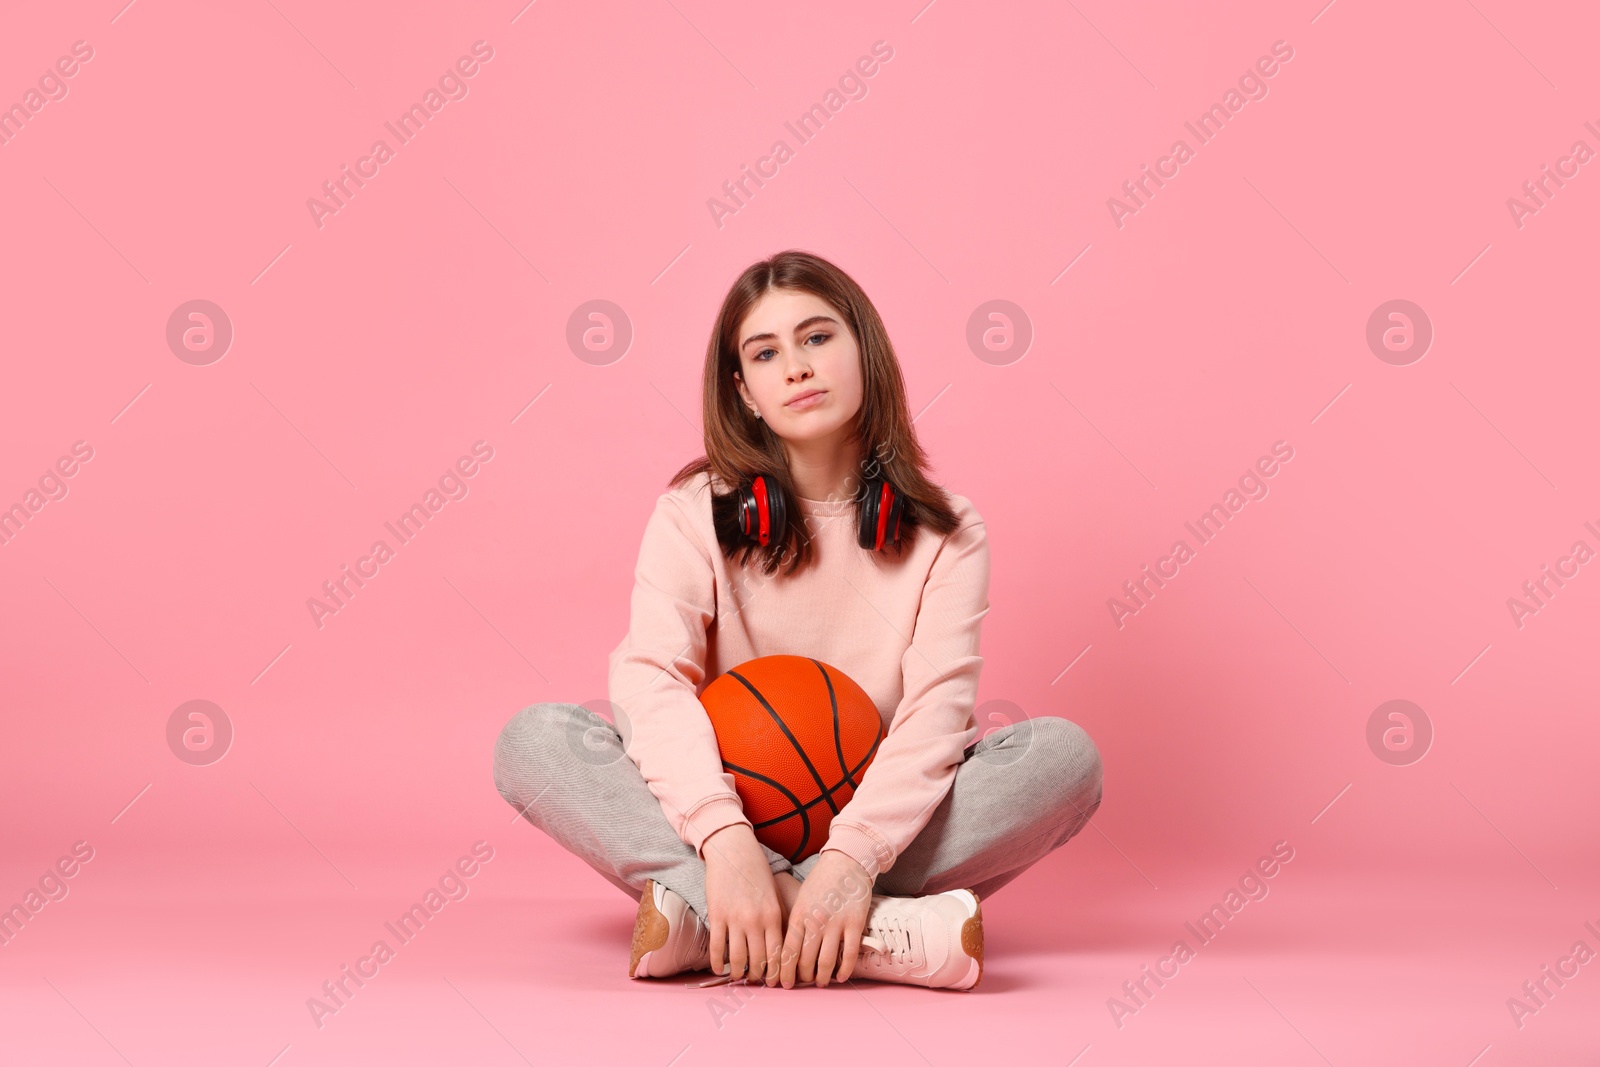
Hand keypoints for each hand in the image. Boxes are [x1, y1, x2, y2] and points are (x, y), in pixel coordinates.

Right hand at [702, 824, 783, 984]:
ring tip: (738, 977)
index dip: (776, 972)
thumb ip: (778, 919)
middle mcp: (756, 920)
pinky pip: (717, 948)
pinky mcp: (717, 915)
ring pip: (738, 959)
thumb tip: (783, 945)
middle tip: (756, 982)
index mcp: (773, 915)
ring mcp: (735, 919)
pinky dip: (718, 963)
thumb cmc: (756, 871)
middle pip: (759, 961)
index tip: (774, 982)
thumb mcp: (774, 894)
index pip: (778, 954)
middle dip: (758, 976)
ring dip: (739, 974)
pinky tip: (719, 969)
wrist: (733, 850)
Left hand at [780, 850, 873, 988]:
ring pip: (825, 962)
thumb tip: (789, 952)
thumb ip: (796, 923)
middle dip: (803, 977)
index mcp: (798, 915)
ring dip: (822, 978)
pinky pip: (848, 955)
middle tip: (805, 983)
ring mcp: (835, 924)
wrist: (846, 862)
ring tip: (821, 982)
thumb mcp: (800, 899)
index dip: (785, 972)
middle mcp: (815, 922)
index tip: (784, 984)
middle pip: (805, 961)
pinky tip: (841, 977)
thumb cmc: (821, 881)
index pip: (787, 952)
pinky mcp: (854, 924)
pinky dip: (844, 971)